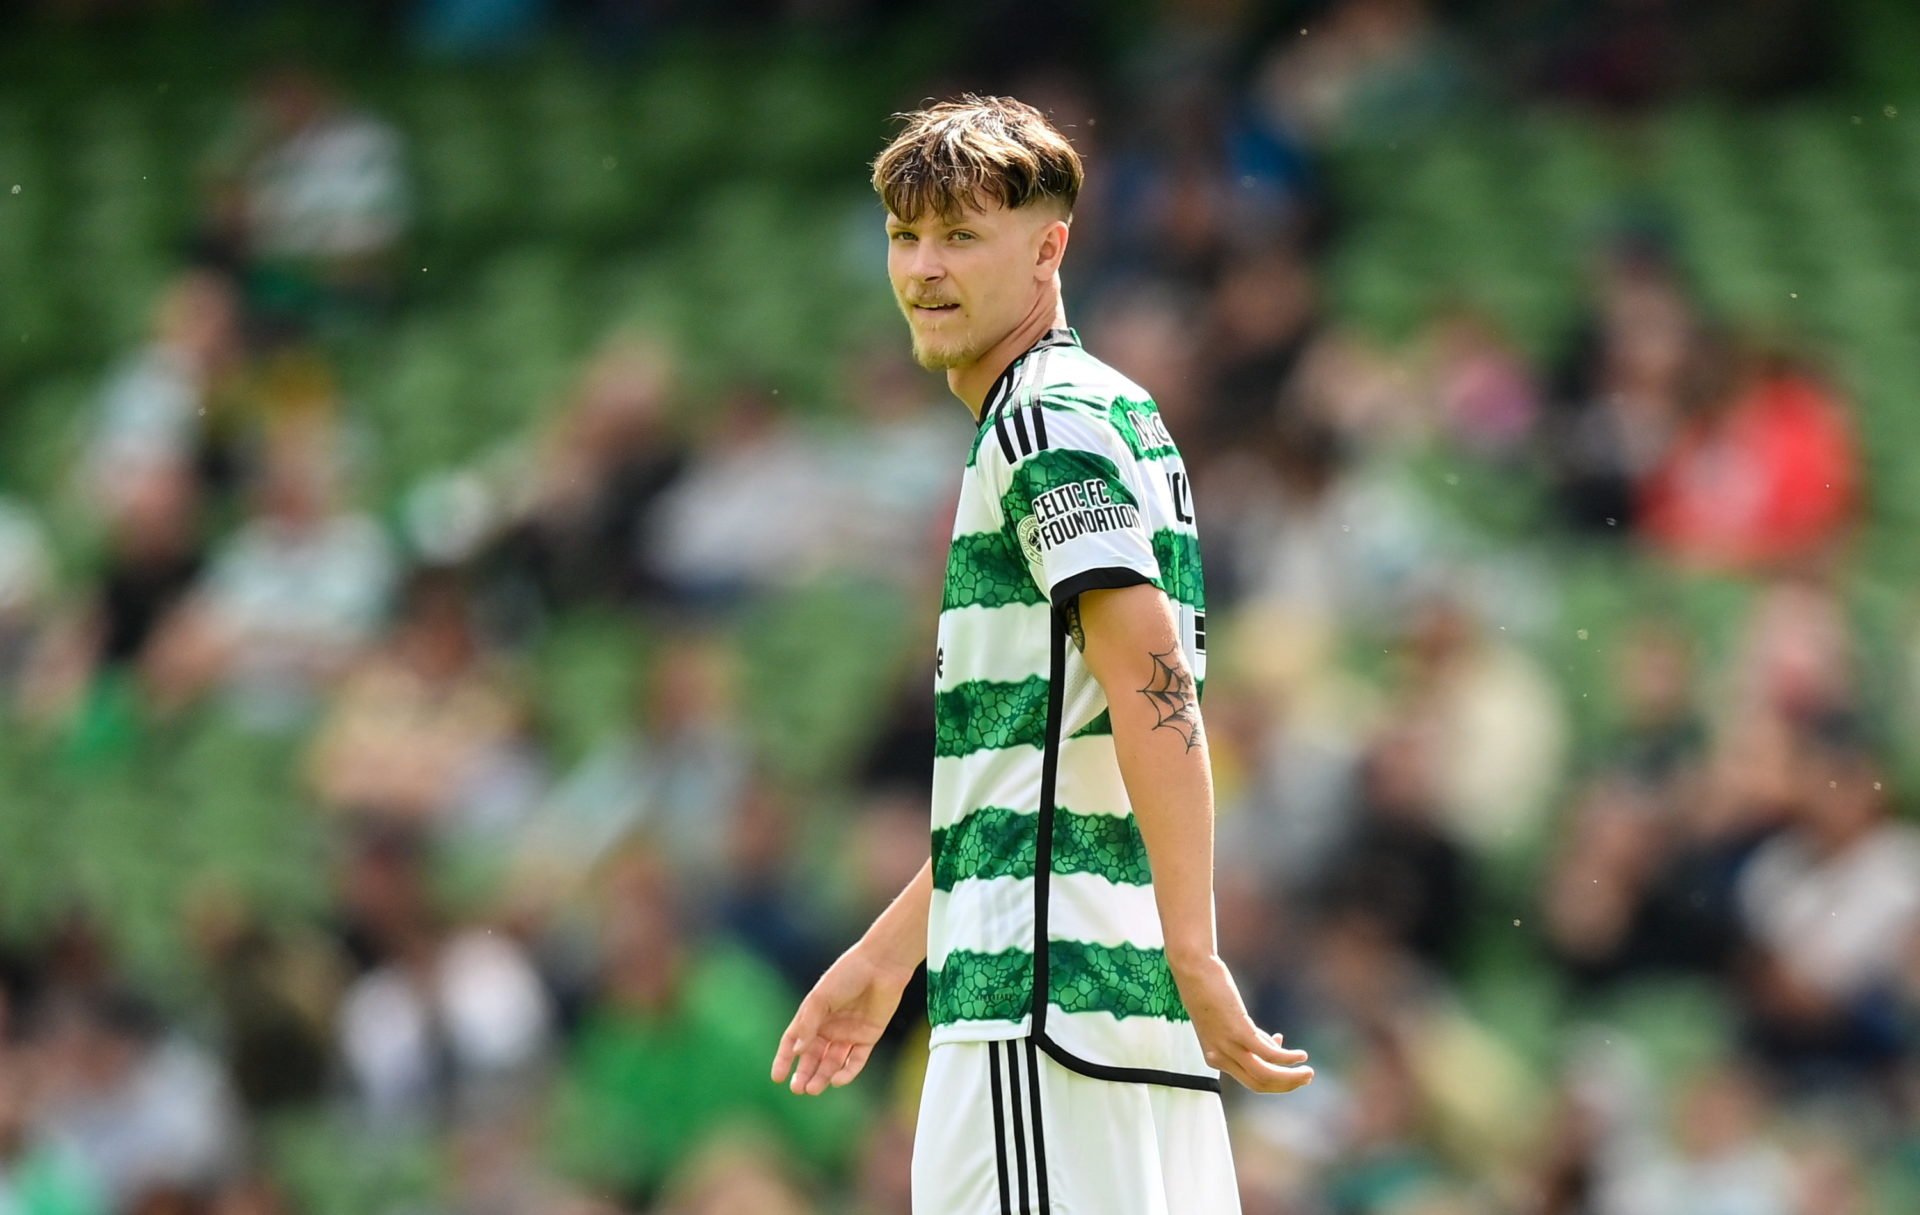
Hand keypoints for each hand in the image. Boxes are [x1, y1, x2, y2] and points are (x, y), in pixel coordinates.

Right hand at [771, 945, 913, 1095]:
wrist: (880, 966)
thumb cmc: (847, 975)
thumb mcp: (819, 998)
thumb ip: (808, 1024)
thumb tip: (797, 1051)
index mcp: (813, 1015)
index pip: (794, 1041)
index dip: (785, 1059)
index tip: (777, 1077)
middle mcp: (829, 1026)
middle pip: (813, 1057)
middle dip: (804, 1074)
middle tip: (797, 1088)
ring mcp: (848, 1033)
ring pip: (833, 1062)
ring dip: (822, 1076)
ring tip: (813, 1089)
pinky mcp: (868, 1037)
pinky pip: (855, 1060)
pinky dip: (847, 1072)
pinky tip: (837, 1080)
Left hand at [1172, 953, 1313, 1093]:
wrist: (1191, 969)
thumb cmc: (1208, 990)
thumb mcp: (1228, 1019)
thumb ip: (1250, 1034)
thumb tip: (1276, 1042)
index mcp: (1214, 1058)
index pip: (1249, 1080)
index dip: (1274, 1077)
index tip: (1288, 1062)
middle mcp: (1219, 1057)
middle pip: (1258, 1084)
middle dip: (1285, 1085)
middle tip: (1306, 1078)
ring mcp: (1228, 1045)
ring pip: (1264, 1075)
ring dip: (1290, 1078)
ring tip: (1308, 1072)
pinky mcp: (1238, 1030)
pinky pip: (1268, 1054)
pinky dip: (1288, 1058)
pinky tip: (1301, 1055)